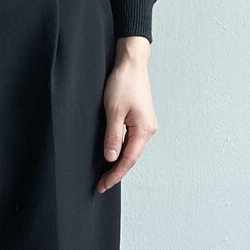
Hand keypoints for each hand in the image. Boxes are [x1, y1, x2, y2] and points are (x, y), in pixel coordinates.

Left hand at [97, 37, 158, 191]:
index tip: (102, 186)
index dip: (115, 175)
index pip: (128, 160)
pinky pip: (132, 141)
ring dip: (119, 163)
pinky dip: (122, 151)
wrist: (132, 63)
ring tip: (106, 175)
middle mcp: (148, 130)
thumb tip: (111, 158)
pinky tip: (114, 156)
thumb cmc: (123, 84)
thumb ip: (113, 136)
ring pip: (132, 150)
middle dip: (116, 172)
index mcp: (144, 130)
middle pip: (132, 158)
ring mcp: (146, 125)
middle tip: (101, 185)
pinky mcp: (141, 120)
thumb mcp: (114, 111)